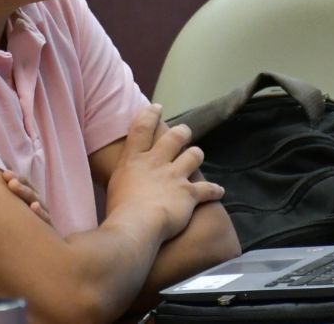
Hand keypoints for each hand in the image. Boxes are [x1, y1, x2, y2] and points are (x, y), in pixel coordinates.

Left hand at [2, 170, 52, 226]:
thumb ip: (7, 200)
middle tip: (9, 181)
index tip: (4, 174)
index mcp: (31, 198)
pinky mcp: (48, 229)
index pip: (26, 183)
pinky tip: (34, 207)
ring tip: (16, 187)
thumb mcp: (17, 214)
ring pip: (36, 201)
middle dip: (19, 185)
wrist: (42, 249)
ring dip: (26, 193)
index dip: (16, 177)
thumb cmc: (23, 229)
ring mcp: (44, 216)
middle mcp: (38, 204)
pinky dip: (40, 213)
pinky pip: (45, 219)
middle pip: (30, 191)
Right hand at [106, 105, 223, 241]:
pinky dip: (215, 190)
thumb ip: (122, 177)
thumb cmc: (118, 210)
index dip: (150, 115)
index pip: (142, 129)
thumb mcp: (113, 186)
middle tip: (184, 131)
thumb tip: (122, 179)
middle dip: (182, 131)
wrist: (136, 225)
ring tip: (197, 156)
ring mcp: (174, 176)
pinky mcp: (189, 193)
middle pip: (174, 137)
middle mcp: (156, 162)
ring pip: (194, 155)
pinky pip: (208, 189)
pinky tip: (220, 191)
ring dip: (196, 155)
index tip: (157, 107)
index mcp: (135, 159)